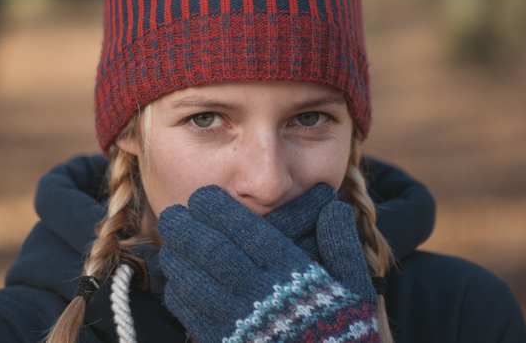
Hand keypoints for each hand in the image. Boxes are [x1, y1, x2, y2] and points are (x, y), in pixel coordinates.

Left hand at [158, 185, 378, 342]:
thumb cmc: (345, 333)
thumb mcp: (356, 288)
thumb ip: (342, 246)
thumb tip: (331, 208)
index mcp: (294, 276)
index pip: (247, 231)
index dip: (218, 210)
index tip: (202, 196)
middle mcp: (264, 298)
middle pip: (213, 253)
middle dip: (187, 228)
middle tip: (171, 214)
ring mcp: (242, 326)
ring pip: (196, 282)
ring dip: (178, 258)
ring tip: (170, 242)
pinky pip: (193, 317)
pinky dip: (179, 294)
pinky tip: (177, 280)